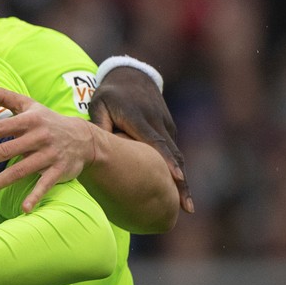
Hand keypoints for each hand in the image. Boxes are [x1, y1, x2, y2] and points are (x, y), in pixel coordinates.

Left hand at [0, 86, 102, 212]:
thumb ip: (3, 97)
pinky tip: (23, 208)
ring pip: (20, 171)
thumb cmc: (48, 121)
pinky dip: (35, 196)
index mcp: (29, 121)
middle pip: (6, 151)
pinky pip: (45, 184)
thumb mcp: (29, 105)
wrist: (85, 138)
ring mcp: (49, 155)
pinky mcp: (59, 170)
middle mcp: (38, 137)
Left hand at [88, 67, 191, 212]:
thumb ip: (99, 128)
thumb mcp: (98, 106)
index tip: (177, 179)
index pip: (157, 144)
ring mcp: (166, 126)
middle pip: (174, 156)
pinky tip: (176, 192)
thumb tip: (98, 150)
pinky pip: (172, 151)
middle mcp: (158, 124)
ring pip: (176, 156)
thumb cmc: (108, 95)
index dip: (167, 163)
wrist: (132, 76)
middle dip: (181, 183)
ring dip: (181, 181)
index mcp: (140, 119)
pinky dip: (175, 170)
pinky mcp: (169, 128)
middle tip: (187, 208)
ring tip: (185, 207)